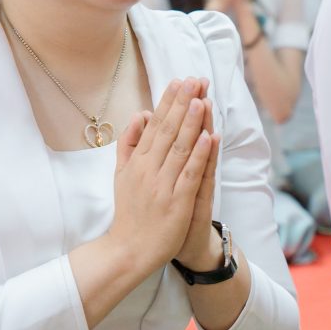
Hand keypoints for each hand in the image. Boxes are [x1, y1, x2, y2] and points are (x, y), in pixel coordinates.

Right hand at [106, 77, 219, 279]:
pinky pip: (189, 174)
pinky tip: (208, 137)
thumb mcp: (121, 174)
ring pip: (179, 148)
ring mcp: (162, 185)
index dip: (168, 102)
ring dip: (191, 123)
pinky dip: (199, 155)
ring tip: (201, 99)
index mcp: (136, 161)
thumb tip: (139, 115)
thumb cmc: (129, 211)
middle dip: (182, 104)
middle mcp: (148, 169)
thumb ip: (128, 144)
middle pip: (167, 131)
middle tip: (195, 80)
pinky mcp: (177, 202)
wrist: (129, 249)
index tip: (180, 81)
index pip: (154, 125)